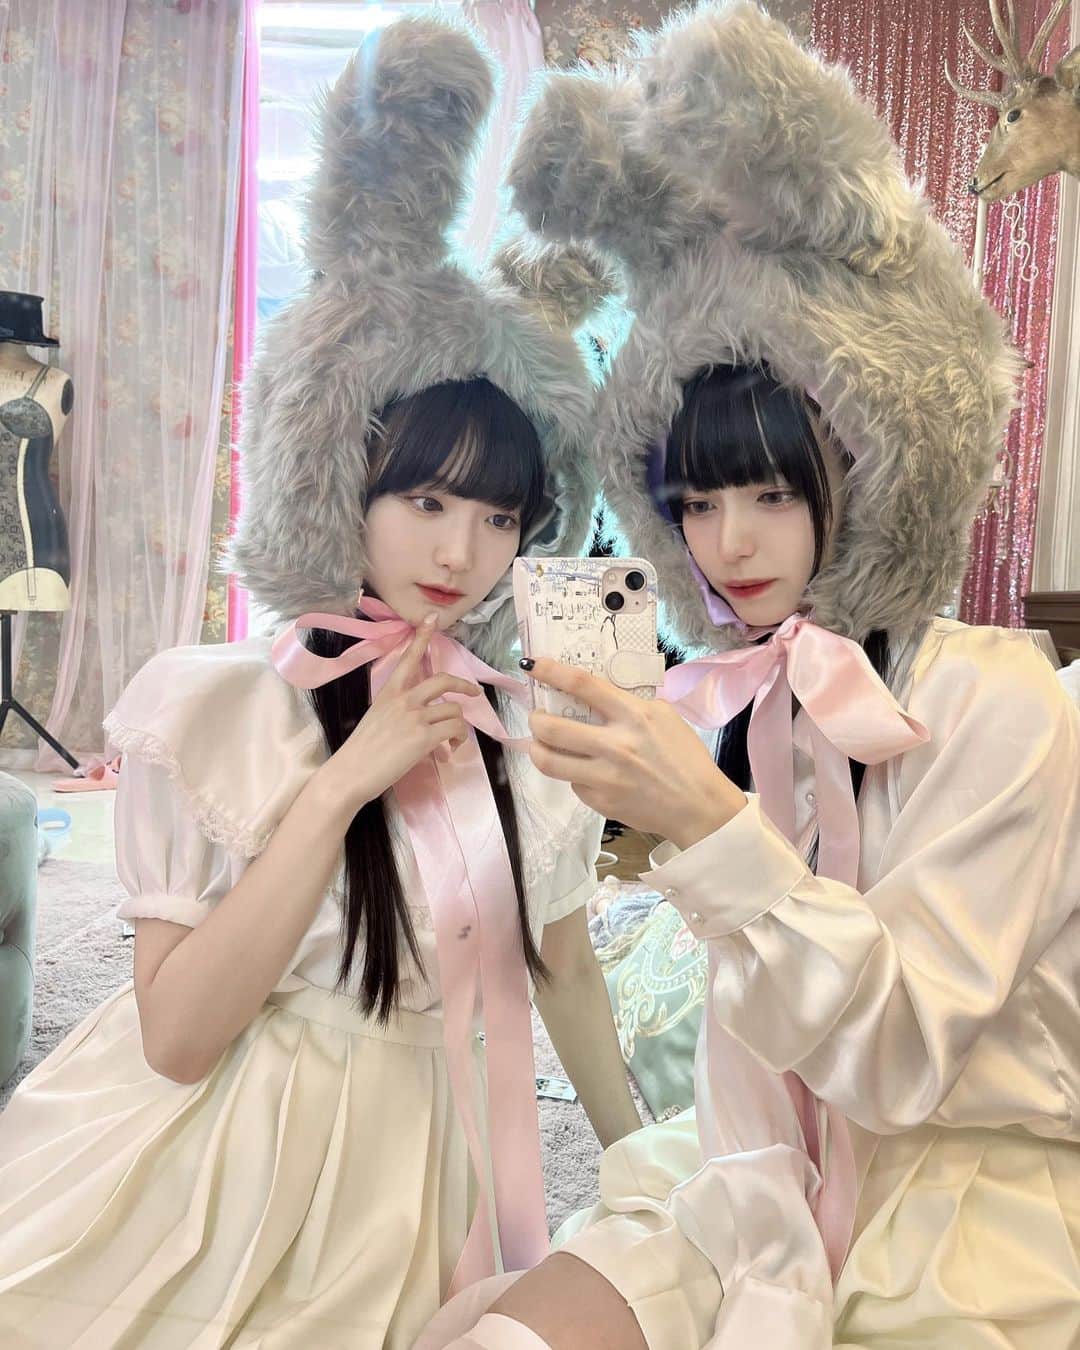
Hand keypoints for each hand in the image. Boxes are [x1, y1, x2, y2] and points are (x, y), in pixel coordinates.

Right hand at [322, 615, 482, 815]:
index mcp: (389, 692)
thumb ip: (398, 710)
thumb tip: (420, 718)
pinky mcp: (424, 736)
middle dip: (464, 686)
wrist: (350, 773)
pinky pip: (455, 729)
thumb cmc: (361, 751)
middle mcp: (403, 699)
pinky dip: (459, 740)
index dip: (422, 636)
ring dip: (459, 727)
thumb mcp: (377, 718)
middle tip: (474, 693)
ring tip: (453, 741)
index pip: (408, 658)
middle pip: (443, 680)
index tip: (432, 618)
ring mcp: (414, 716)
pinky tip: (450, 750)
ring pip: (454, 710)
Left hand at [524, 658, 746, 849]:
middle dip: (535, 719)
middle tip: (537, 717)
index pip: (582, 685)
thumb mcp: (664, 717)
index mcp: (633, 716)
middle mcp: (614, 745)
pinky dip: (572, 774)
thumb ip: (630, 705)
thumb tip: (596, 697)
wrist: (698, 806)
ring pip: (548, 760)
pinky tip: (582, 770)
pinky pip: (572, 783)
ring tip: (540, 743)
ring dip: (537, 748)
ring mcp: (604, 777)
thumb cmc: (686, 758)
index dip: (551, 672)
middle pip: (552, 727)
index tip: (533, 665)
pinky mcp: (600, 802)